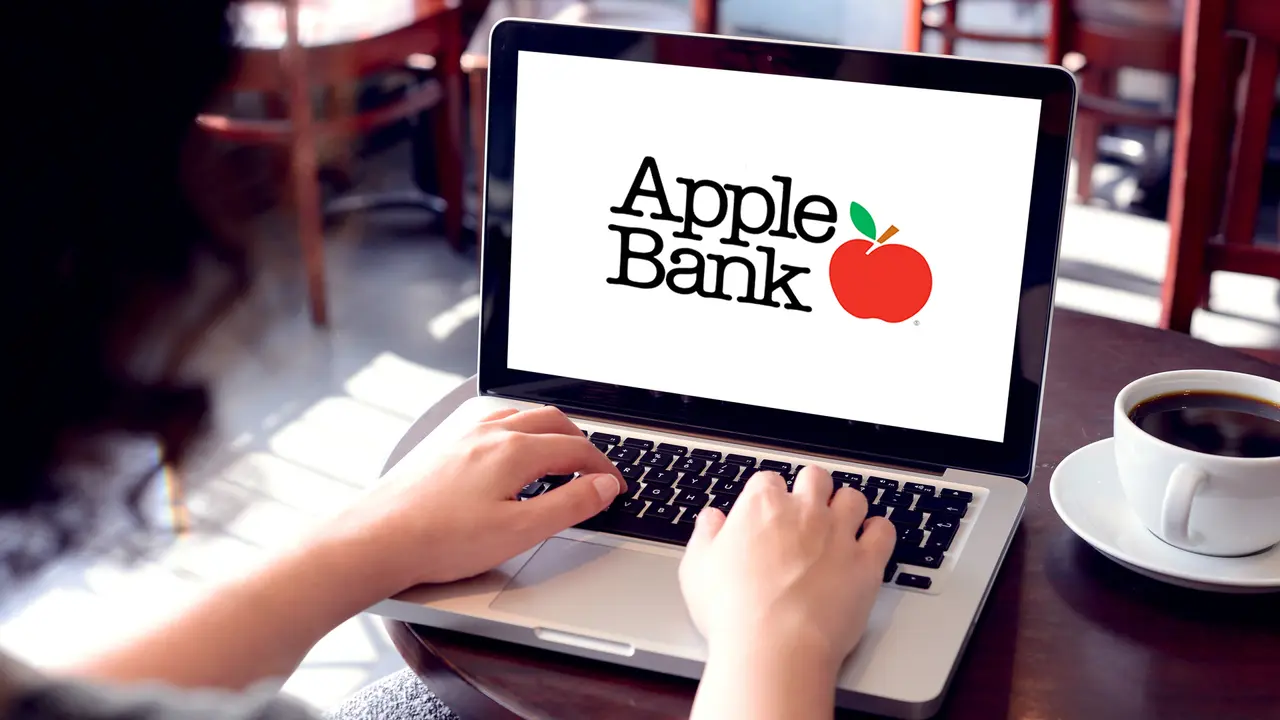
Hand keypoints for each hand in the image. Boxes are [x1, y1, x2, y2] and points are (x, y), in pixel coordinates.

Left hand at [325, 406, 624, 592]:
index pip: (576, 448)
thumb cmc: (440, 540)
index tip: (616, 487)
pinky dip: (520, 430)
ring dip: (550, 431)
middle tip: (596, 468)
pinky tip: (511, 453)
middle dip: (582, 442)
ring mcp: (463, 435)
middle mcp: (490, 432)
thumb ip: (569, 506)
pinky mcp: (444, 446)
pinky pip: (494, 422)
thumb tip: (603, 486)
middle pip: (552, 420)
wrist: (375, 540)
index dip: (604, 468)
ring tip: (561, 455)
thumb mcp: (519, 531)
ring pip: (521, 416)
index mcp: (514, 450)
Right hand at [679, 467, 895, 670]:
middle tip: (805, 511)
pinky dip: (878, 532)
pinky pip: (883, 531)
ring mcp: (838, 534)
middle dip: (811, 489)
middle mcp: (804, 512)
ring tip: (839, 524)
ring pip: (852, 498)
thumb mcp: (697, 570)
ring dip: (846, 506)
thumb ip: (706, 536)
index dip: (767, 495)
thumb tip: (711, 520)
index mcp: (761, 506)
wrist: (773, 648)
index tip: (766, 511)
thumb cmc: (733, 613)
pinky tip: (869, 540)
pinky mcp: (865, 563)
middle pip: (815, 478)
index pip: (768, 480)